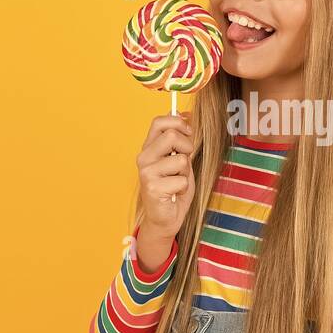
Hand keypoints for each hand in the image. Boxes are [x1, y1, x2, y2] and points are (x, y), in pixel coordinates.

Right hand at [135, 113, 194, 243]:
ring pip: (181, 160)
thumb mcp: (179, 159)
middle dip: (187, 147)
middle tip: (184, 163)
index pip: (159, 122)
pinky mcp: (153, 188)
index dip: (178, 123)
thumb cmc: (173, 188)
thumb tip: (187, 114)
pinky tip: (174, 194)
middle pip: (172, 135)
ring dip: (186, 173)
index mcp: (149, 147)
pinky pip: (182, 180)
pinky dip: (184, 188)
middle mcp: (144, 158)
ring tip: (177, 182)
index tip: (188, 132)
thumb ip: (180, 140)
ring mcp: (147, 173)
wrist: (165, 218)